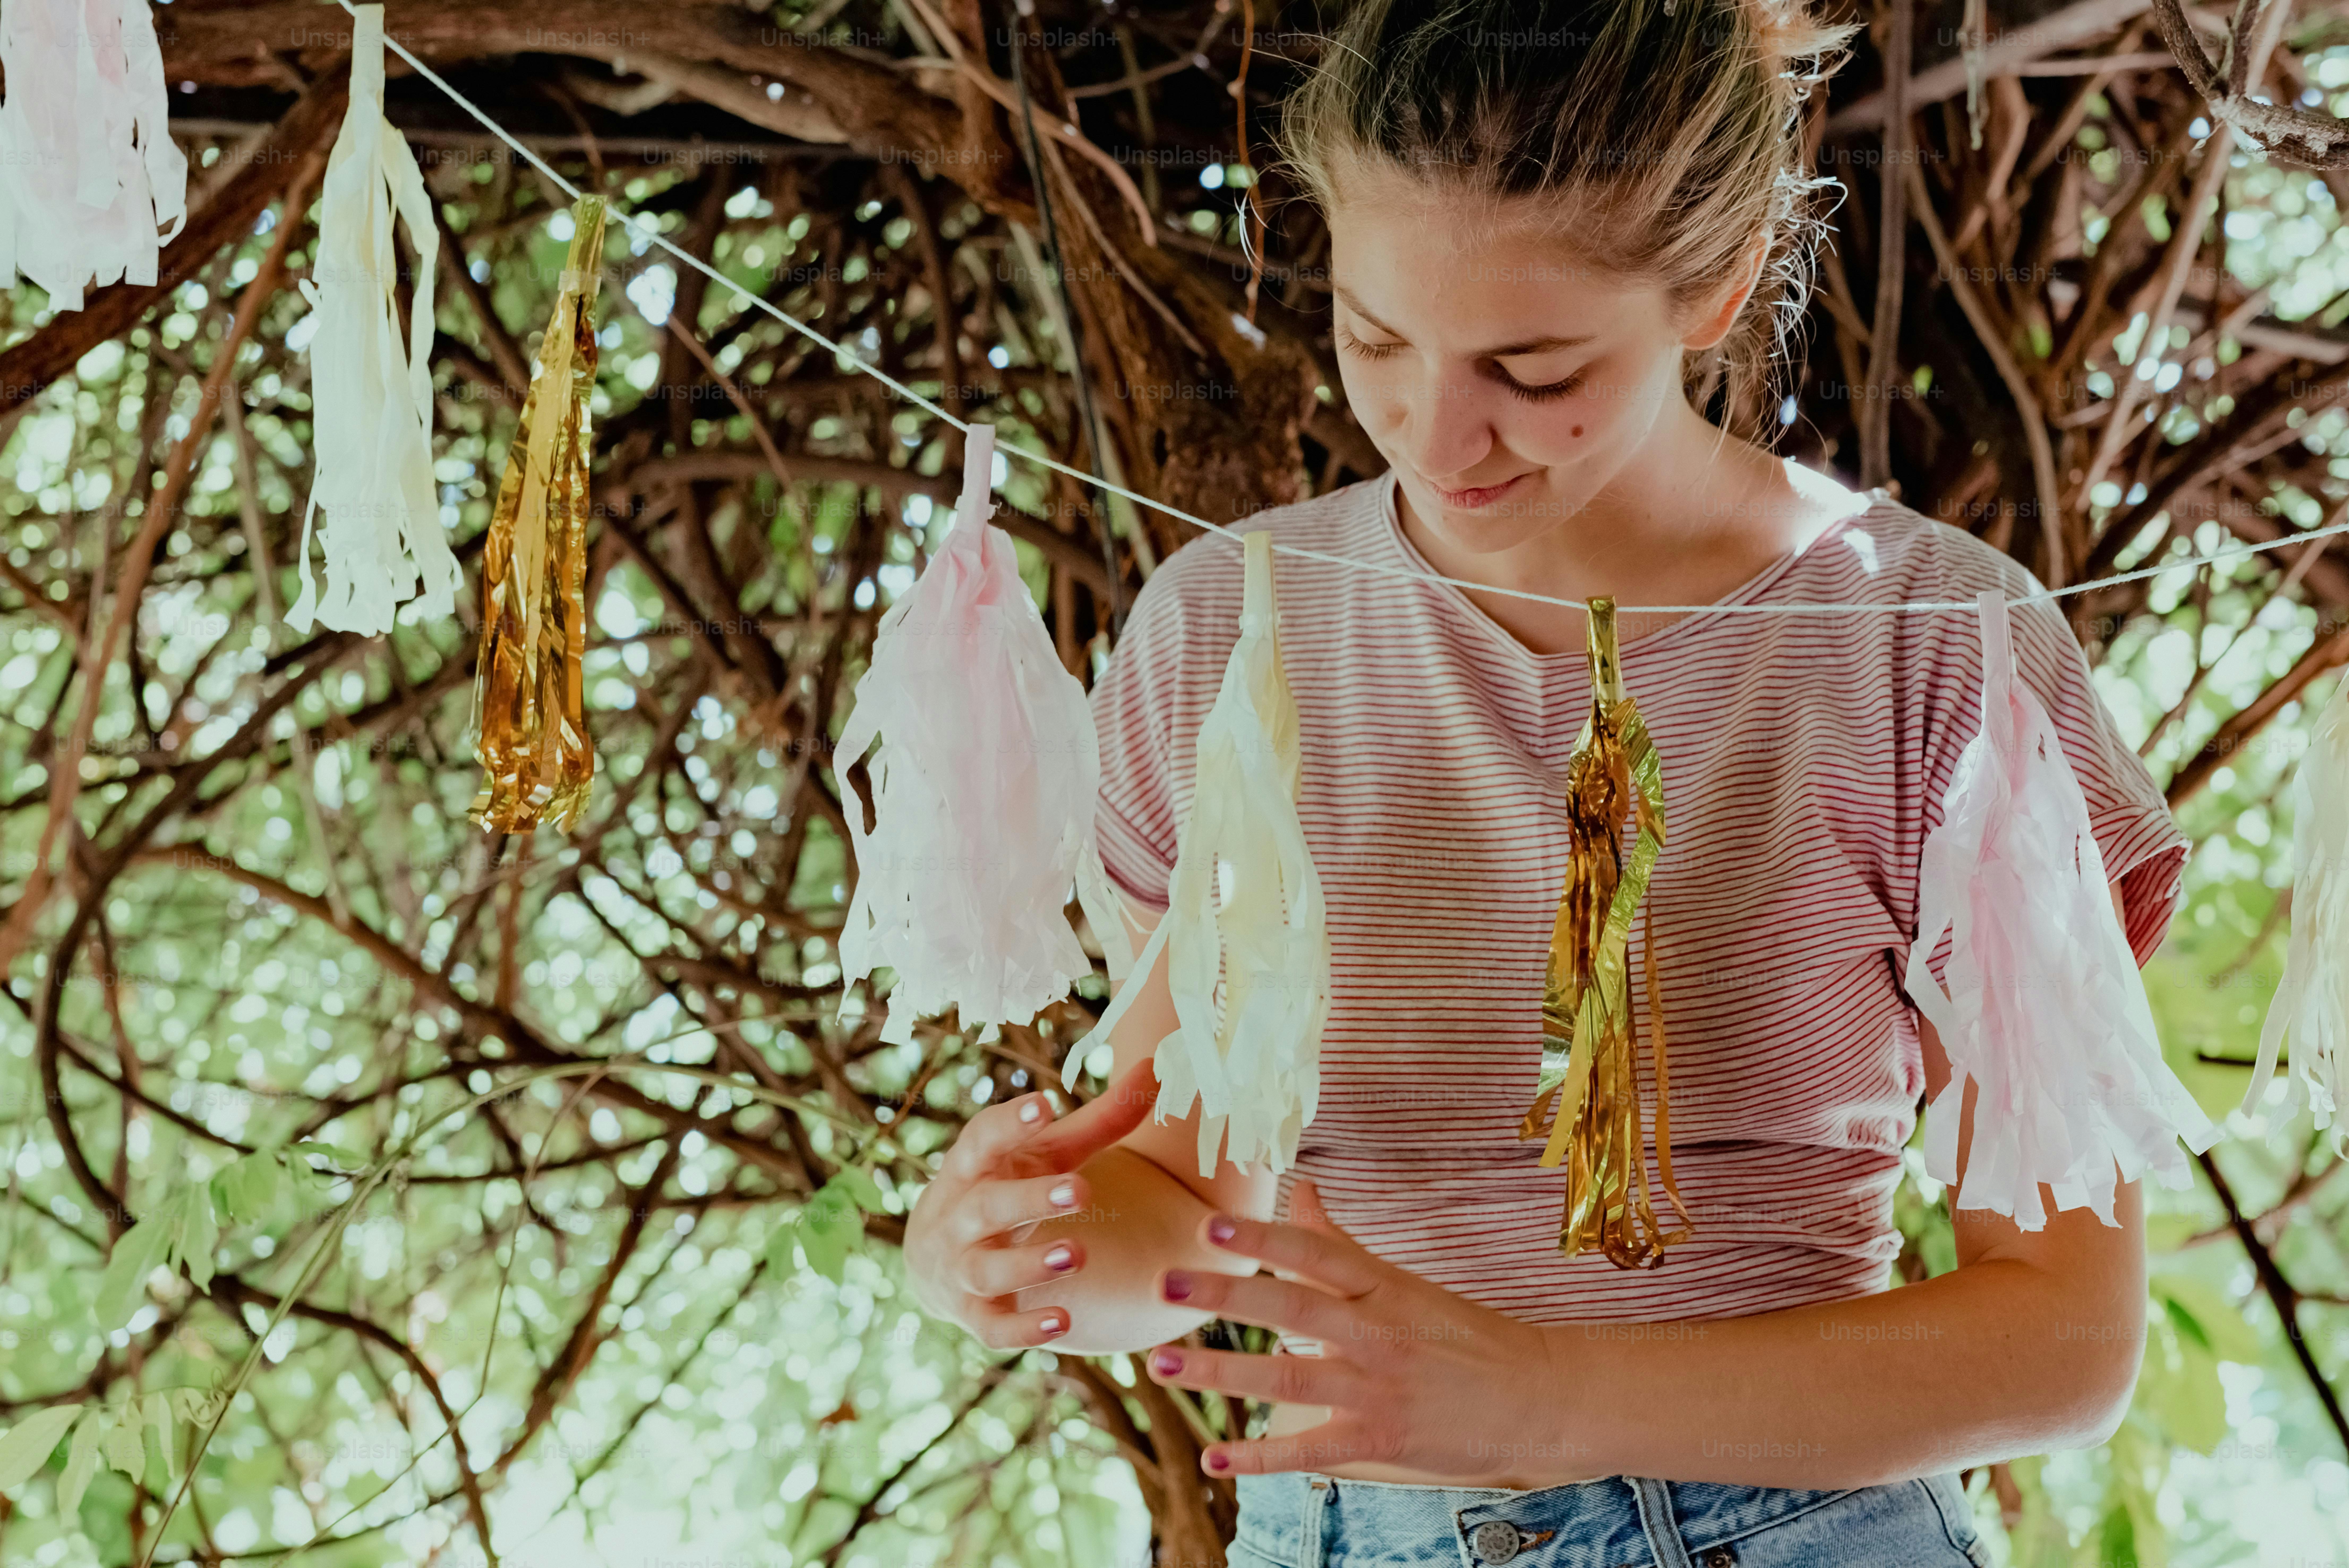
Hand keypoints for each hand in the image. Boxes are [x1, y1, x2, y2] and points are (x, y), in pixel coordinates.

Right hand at [903, 1058, 1156, 1348]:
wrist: (935, 1256)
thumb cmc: (1005, 1185)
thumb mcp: (1046, 1152)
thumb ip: (1100, 1119)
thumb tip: (1155, 1069)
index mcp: (974, 1166)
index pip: (983, 1138)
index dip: (1009, 1122)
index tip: (1044, 1102)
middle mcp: (959, 1216)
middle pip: (987, 1206)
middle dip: (1030, 1199)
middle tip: (1081, 1190)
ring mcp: (961, 1268)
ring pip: (988, 1269)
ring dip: (1029, 1264)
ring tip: (1080, 1253)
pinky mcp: (972, 1313)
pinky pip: (992, 1328)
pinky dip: (1023, 1329)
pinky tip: (1063, 1323)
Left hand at [1140, 1179, 1577, 1484]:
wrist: (1536, 1397)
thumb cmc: (1463, 1336)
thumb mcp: (1403, 1282)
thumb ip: (1340, 1244)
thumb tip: (1299, 1190)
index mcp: (1383, 1288)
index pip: (1315, 1254)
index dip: (1264, 1237)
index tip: (1212, 1224)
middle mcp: (1376, 1334)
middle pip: (1292, 1308)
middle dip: (1225, 1296)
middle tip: (1165, 1283)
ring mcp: (1378, 1389)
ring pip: (1289, 1378)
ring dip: (1222, 1373)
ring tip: (1163, 1364)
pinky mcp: (1380, 1441)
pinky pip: (1310, 1449)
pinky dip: (1259, 1457)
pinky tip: (1213, 1456)